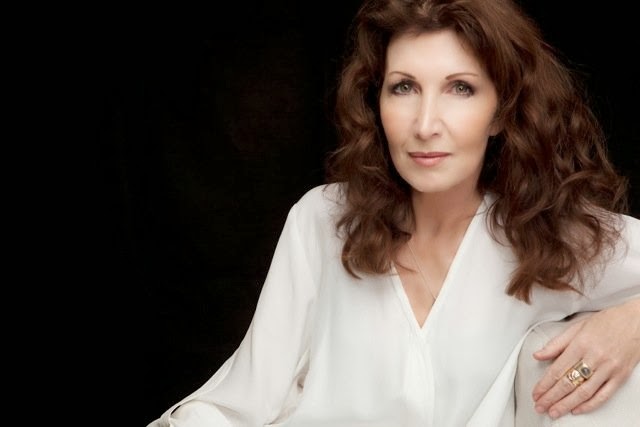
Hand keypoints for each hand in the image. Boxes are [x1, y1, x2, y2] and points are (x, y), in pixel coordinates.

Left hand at [531, 298, 639, 418]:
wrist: (636, 321)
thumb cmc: (607, 321)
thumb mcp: (577, 327)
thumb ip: (556, 344)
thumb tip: (538, 355)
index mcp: (580, 344)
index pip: (557, 370)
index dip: (544, 384)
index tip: (536, 393)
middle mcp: (594, 357)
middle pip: (568, 383)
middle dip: (551, 398)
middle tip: (540, 406)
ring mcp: (609, 368)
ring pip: (584, 392)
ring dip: (566, 405)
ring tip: (554, 411)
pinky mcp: (621, 376)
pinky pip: (603, 395)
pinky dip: (589, 405)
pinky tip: (577, 409)